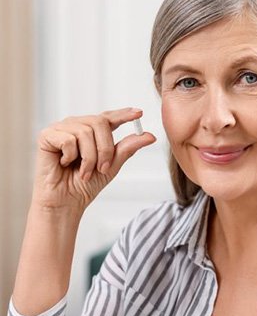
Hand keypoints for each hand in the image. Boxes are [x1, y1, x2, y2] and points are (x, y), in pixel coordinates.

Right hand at [32, 107, 155, 212]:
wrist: (66, 202)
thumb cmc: (86, 183)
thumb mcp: (112, 164)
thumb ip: (128, 147)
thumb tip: (150, 135)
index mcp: (93, 131)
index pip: (109, 117)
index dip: (124, 114)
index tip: (139, 113)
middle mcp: (77, 125)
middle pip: (100, 123)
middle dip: (105, 149)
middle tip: (102, 168)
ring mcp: (61, 128)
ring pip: (85, 132)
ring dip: (89, 158)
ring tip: (84, 172)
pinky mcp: (47, 135)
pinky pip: (68, 139)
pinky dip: (71, 156)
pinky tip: (65, 164)